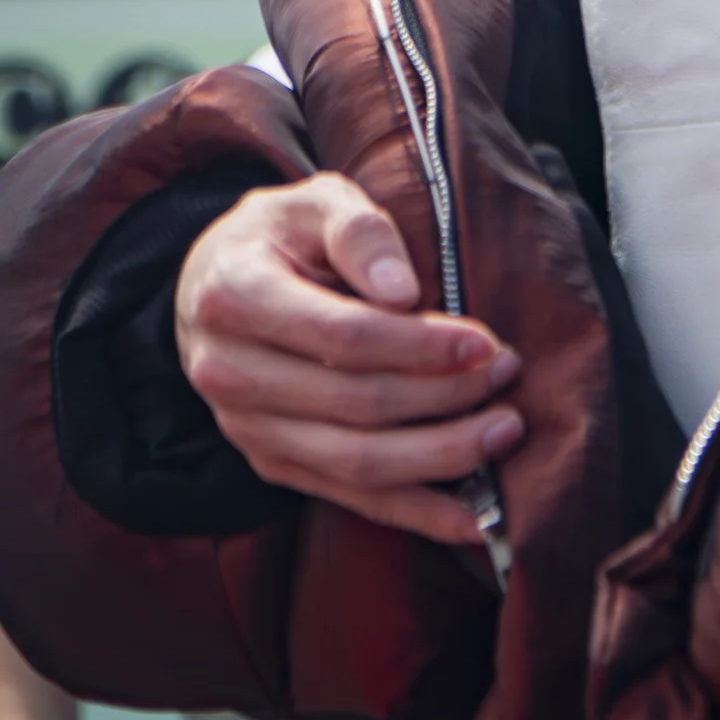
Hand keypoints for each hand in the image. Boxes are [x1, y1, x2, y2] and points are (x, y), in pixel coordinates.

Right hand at [174, 173, 522, 545]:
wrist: (213, 281)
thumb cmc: (281, 233)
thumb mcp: (317, 203)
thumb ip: (361, 233)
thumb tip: (403, 292)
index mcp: (236, 297)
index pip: (343, 336)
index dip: (420, 346)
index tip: (484, 342)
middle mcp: (231, 373)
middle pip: (356, 404)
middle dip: (444, 396)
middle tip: (507, 373)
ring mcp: (248, 429)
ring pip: (356, 462)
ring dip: (440, 456)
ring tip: (503, 431)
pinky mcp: (272, 463)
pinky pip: (350, 498)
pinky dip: (416, 512)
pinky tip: (472, 517)